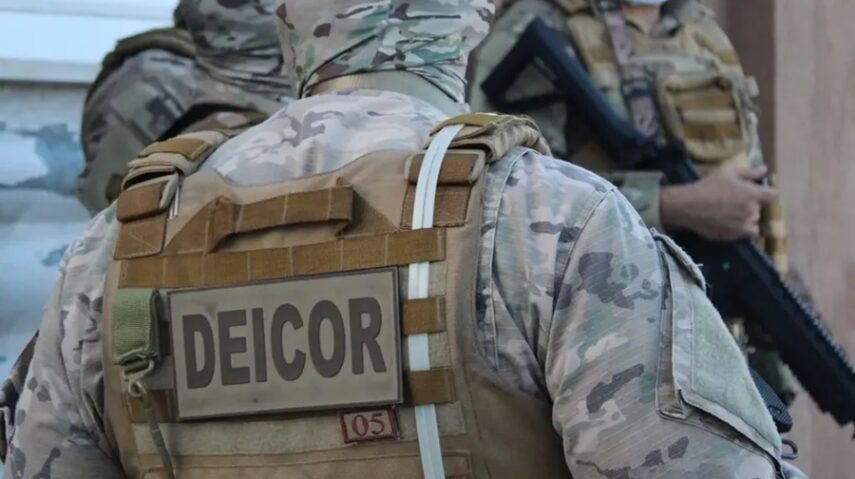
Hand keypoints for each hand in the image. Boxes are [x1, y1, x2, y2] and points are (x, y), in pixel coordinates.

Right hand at [660, 165, 777, 240]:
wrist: (688, 206)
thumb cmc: (708, 186)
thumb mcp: (727, 173)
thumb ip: (749, 172)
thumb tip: (765, 169)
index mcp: (753, 194)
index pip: (773, 196)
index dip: (767, 195)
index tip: (759, 194)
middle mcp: (752, 211)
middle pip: (760, 210)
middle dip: (752, 206)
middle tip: (736, 202)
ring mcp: (744, 225)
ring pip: (754, 223)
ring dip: (747, 219)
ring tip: (731, 214)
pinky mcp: (735, 236)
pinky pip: (746, 234)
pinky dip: (741, 229)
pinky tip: (728, 223)